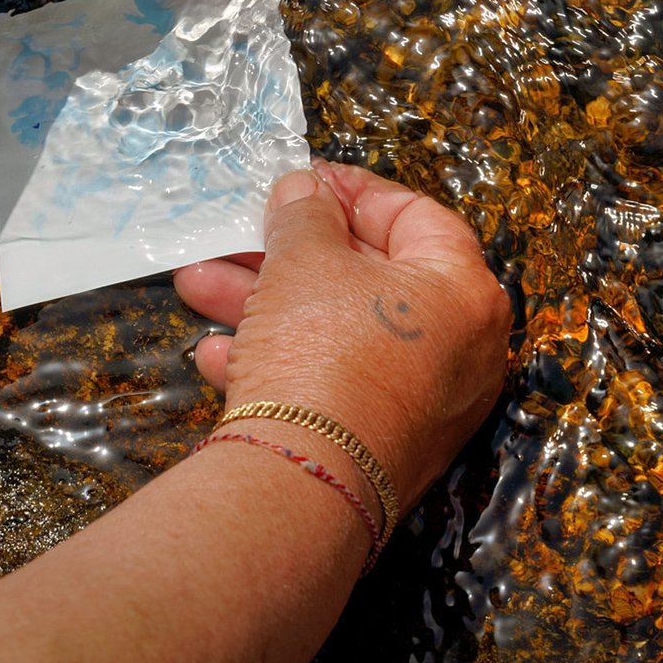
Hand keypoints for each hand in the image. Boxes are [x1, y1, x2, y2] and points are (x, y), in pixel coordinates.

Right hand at [174, 162, 510, 501]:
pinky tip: (215, 354)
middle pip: (368, 278)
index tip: (305, 181)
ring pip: (336, 333)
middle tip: (244, 233)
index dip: (353, 191)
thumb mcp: (304, 259)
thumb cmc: (322, 354)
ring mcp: (419, 404)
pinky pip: (329, 385)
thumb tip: (304, 190)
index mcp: (464, 292)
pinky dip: (276, 362)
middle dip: (289, 253)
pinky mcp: (377, 445)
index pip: (416, 216)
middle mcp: (457, 351)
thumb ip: (305, 214)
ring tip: (198, 285)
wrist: (304, 481)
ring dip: (264, 304)